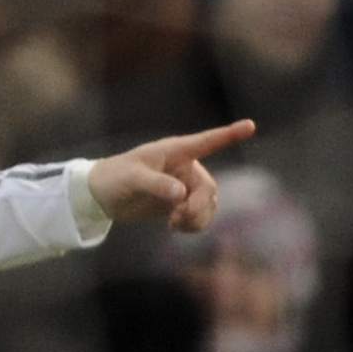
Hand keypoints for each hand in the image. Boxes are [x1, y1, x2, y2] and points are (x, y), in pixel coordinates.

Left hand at [87, 119, 254, 231]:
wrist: (102, 196)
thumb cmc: (115, 177)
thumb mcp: (132, 178)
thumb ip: (156, 184)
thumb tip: (181, 195)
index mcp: (175, 151)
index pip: (206, 142)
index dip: (229, 135)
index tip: (250, 125)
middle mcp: (185, 167)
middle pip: (208, 188)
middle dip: (198, 206)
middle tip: (178, 218)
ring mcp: (185, 186)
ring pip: (208, 204)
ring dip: (196, 218)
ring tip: (174, 224)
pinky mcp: (180, 204)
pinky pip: (199, 215)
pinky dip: (192, 224)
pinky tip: (174, 226)